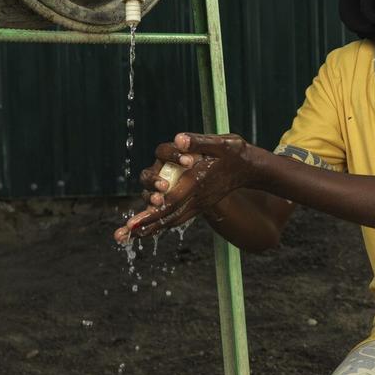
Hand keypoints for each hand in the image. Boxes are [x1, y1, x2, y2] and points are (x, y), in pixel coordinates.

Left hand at [114, 133, 259, 242]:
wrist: (250, 169)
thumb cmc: (235, 153)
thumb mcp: (221, 143)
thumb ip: (198, 142)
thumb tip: (178, 140)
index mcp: (198, 182)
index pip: (171, 200)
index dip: (152, 213)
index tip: (133, 224)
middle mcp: (196, 196)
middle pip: (168, 214)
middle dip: (146, 224)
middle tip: (124, 233)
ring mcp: (197, 202)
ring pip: (171, 219)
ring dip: (150, 227)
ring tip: (128, 235)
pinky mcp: (198, 203)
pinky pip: (177, 217)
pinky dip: (161, 223)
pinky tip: (147, 228)